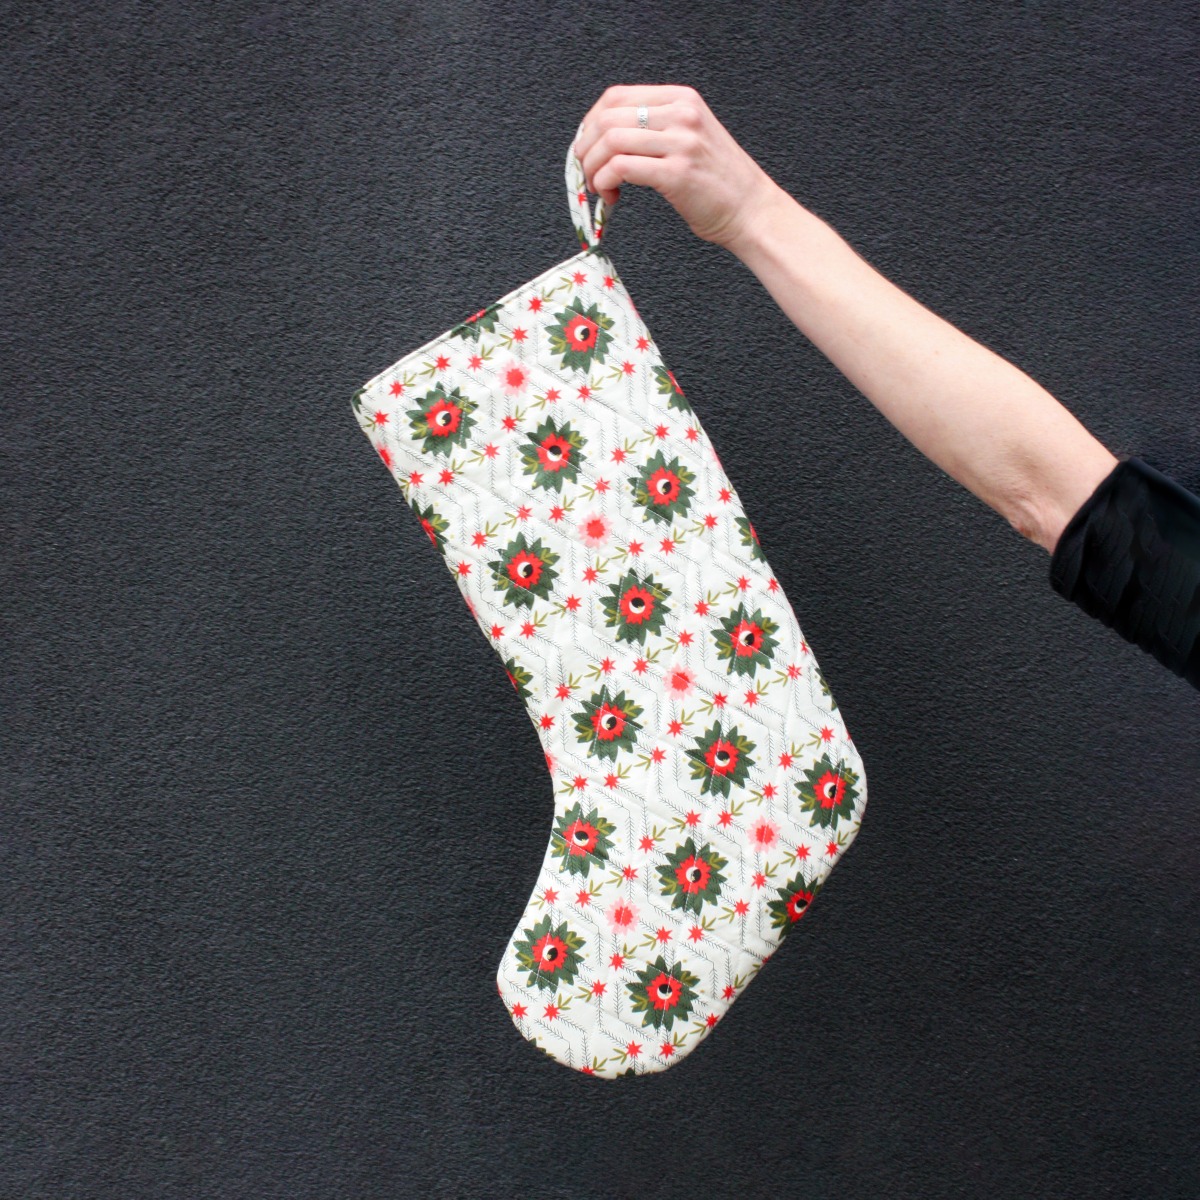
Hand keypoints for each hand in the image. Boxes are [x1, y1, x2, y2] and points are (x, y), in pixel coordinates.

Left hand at [573, 84, 783, 253]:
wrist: (752, 210)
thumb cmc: (719, 182)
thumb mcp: (690, 137)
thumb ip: (656, 128)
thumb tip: (605, 137)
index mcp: (681, 99)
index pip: (616, 96)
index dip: (590, 123)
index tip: (587, 147)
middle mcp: (681, 114)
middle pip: (607, 117)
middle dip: (586, 148)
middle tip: (586, 171)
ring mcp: (680, 142)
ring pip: (610, 141)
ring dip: (592, 168)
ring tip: (599, 187)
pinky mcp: (677, 174)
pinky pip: (622, 168)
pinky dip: (605, 183)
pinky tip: (611, 197)